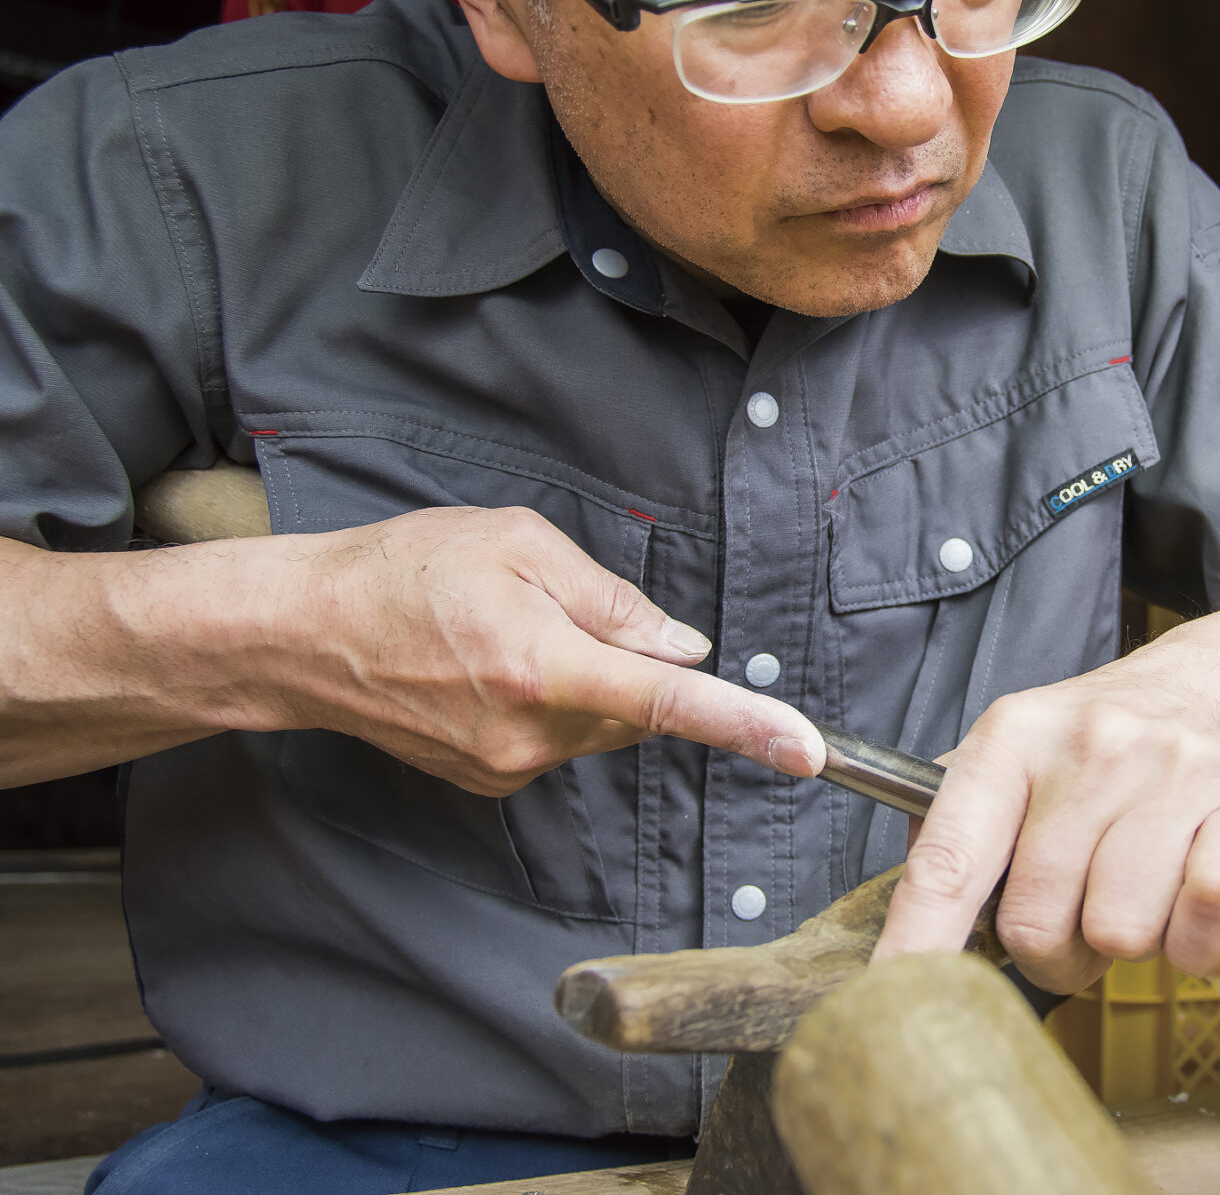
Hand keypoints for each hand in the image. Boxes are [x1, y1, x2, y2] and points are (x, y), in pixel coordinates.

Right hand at [249, 505, 822, 794]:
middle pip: (638, 709)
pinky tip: (489, 668)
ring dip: (586, 682)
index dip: (748, 724)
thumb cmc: (405, 572)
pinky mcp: (489, 780)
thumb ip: (613, 600)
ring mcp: (507, 767)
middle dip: (630, 663)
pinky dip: (551, 703)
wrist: (304, 636)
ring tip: (506, 633)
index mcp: (546, 668)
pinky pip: (557, 741)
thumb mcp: (518, 546)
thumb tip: (683, 645)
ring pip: (599, 726)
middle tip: (562, 610)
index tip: (807, 749)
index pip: (671, 700)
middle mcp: (532, 734)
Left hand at [869, 525, 1219, 990]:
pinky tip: (1192, 899)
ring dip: (1132, 943)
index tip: (891, 997)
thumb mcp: (1019, 761)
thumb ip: (957, 834)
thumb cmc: (1107, 754)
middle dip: (1055, 950)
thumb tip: (908, 942)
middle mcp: (1089, 745)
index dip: (918, 940)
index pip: (949, 858)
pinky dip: (1200, 945)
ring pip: (1121, 935)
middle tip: (1082, 914)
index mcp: (1012, 738)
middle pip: (1035, 922)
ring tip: (1141, 892)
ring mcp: (1172, 768)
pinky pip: (1207, 928)